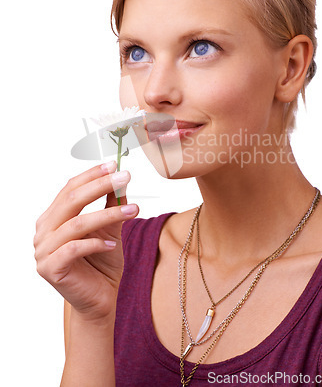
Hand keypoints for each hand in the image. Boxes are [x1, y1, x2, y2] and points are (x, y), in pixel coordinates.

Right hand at [34, 161, 137, 320]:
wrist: (100, 300)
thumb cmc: (102, 263)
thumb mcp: (110, 229)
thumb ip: (112, 206)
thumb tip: (122, 179)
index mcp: (53, 218)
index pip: (70, 189)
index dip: (92, 176)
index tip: (114, 165)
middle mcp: (43, 231)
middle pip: (71, 201)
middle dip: (99, 186)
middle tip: (125, 177)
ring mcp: (43, 251)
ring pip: (76, 224)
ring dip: (107, 214)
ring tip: (133, 210)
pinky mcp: (50, 269)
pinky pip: (73, 249)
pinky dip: (95, 243)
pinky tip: (111, 243)